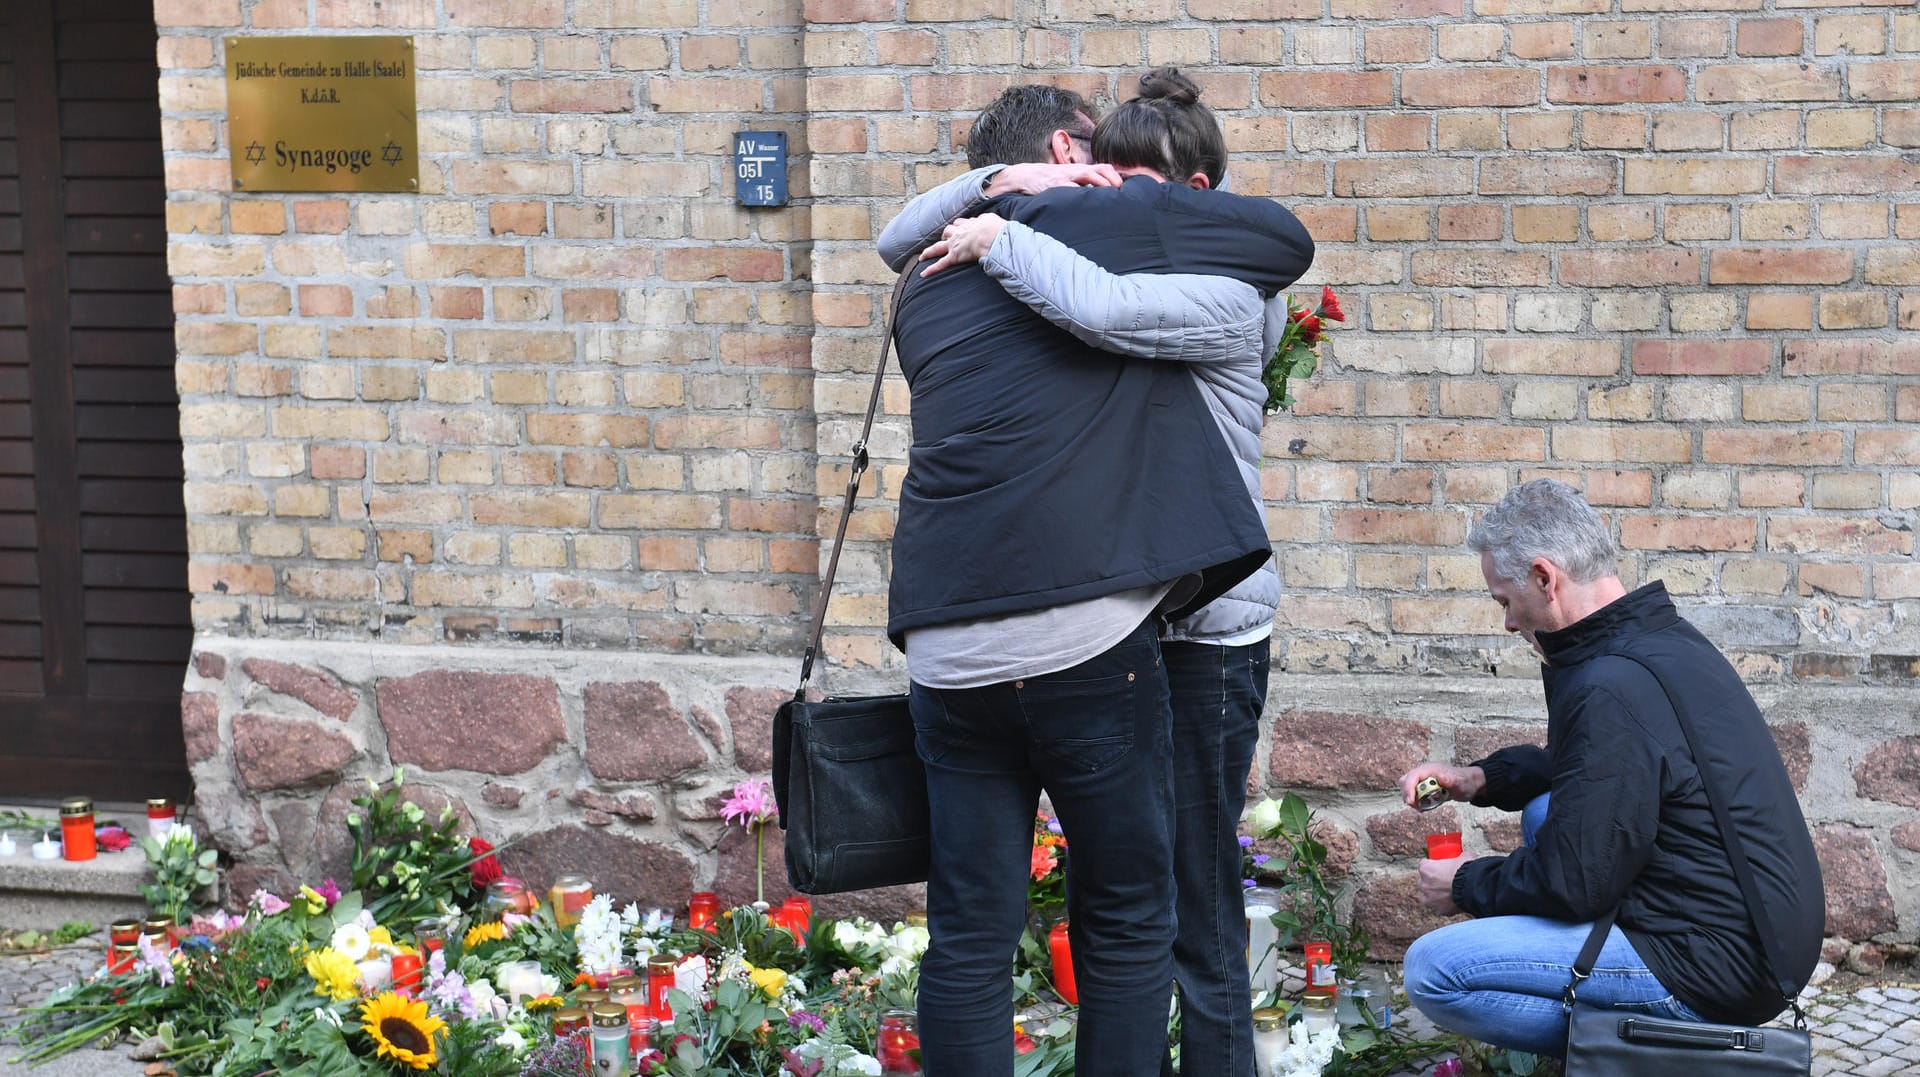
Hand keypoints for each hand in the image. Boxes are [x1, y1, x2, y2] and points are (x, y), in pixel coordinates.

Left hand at [918, 213, 1007, 276]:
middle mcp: (959, 233)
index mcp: (969, 224)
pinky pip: (941, 264)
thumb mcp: (991, 218)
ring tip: (924, 256)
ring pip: (938, 247)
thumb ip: (986, 219)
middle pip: (948, 231)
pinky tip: (923, 274)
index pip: (960, 223)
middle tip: (945, 240)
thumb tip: (986, 221)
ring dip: (930, 251)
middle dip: (945, 236)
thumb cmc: (995, 228)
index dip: (959, 226)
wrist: (992, 236)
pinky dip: (931, 269)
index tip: (959, 228)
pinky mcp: (954, 257)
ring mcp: (955, 245)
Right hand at [983, 162, 1123, 195]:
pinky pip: (1072, 188)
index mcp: (1080, 170)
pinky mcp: (1056, 184)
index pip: (1104, 168)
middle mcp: (1076, 170)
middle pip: (1102, 168)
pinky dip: (1081, 194)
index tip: (1127, 188)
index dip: (1117, 176)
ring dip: (1102, 184)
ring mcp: (1067, 176)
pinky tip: (1088, 203)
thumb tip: (1098, 196)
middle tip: (1122, 193)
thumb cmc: (1048, 180)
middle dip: (1114, 179)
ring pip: (1090, 175)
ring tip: (1111, 195)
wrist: (1025, 175)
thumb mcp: (1067, 179)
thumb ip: (1082, 184)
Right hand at [1397, 762, 1485, 808]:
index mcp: (1429, 770)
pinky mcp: (1424, 787)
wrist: (1469, 784)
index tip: (1411, 802)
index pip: (1412, 776)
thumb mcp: (1459, 782)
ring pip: (1407, 788)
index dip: (1408, 788)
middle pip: (1405, 781)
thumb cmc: (1465, 781)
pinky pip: (1414, 794)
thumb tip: (1438, 777)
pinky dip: (1416, 802)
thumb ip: (1449, 779)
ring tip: (1422, 808)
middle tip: (1416, 806)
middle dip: (1407, 794)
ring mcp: (1423, 780)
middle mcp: (1424, 774)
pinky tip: (1425, 807)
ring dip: (1412, 799)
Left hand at [1417, 852, 1470, 914]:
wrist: (1474, 888)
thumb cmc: (1466, 870)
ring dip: (1435, 896)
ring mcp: (1430, 899)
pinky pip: (1440, 908)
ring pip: (1429, 897)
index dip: (1433, 866)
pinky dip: (1445, 906)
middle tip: (1444, 881)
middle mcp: (1424, 884)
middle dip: (1432, 882)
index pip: (1424, 865)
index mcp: (1426, 869)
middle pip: (1424, 882)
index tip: (1440, 867)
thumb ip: (1458, 857)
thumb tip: (1464, 857)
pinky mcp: (1439, 910)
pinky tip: (1454, 903)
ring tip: (1447, 894)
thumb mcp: (1463, 857)